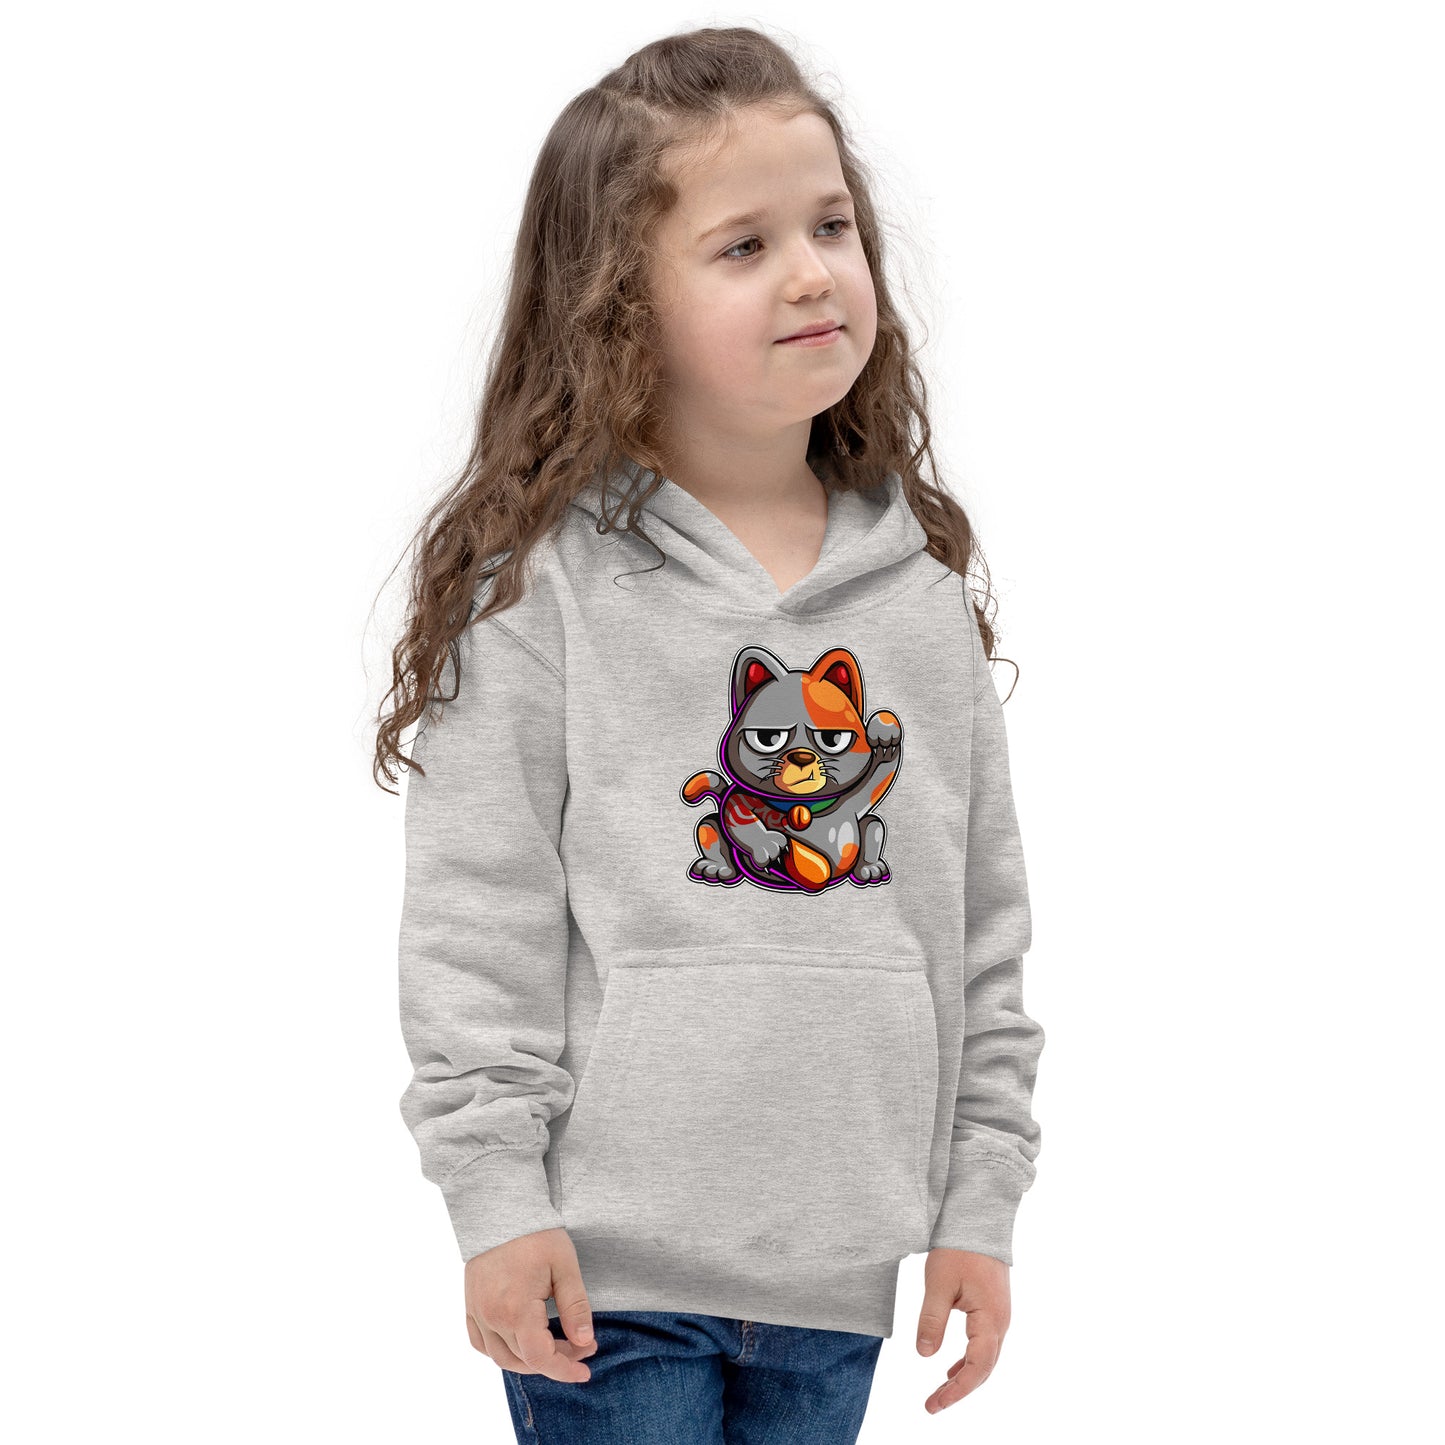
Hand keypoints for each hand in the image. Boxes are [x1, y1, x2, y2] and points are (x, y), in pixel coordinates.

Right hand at [464, 1226, 597, 1381]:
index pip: (541, 1358)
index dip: (565, 1369)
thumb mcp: (565, 1266)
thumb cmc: (536, 1234)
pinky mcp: (470, 1305)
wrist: (501, 1208)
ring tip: (555, 1348)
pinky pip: (480, 1343)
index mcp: (516, 1310)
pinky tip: (519, 1343)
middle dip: (555, 1362)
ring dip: (528, 1362)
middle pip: (523, 1361)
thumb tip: (584, 1341)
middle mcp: (491, 1318)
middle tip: (580, 1348)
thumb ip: (575, 1307)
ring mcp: (477, 1313)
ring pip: (501, 1358)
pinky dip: (501, 1351)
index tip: (586, 1370)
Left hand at [915, 1248, 1010, 1412]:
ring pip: (985, 1358)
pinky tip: (952, 1367)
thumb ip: (932, 1320)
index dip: (957, 1390)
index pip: (977, 1367)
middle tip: (931, 1405)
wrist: (977, 1220)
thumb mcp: (938, 1284)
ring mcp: (999, 1316)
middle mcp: (1000, 1322)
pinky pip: (984, 1344)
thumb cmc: (958, 1249)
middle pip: (984, 1368)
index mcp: (990, 1319)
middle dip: (959, 1390)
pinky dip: (969, 1360)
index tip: (934, 1404)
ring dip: (964, 1376)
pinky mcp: (993, 1308)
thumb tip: (924, 1355)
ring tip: (940, 1392)